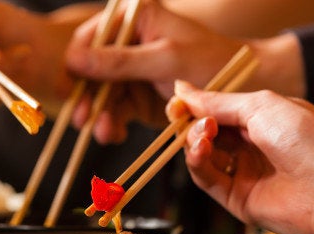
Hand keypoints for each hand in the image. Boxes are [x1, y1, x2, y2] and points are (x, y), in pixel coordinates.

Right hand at [65, 0, 243, 143]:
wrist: (244, 87)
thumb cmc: (210, 61)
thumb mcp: (165, 59)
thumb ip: (119, 61)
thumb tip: (73, 60)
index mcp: (134, 18)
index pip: (89, 39)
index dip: (76, 64)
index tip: (68, 89)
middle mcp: (127, 42)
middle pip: (90, 71)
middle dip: (87, 97)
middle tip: (81, 120)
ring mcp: (131, 71)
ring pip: (100, 95)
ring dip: (99, 115)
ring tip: (104, 133)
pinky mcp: (136, 95)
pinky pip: (115, 110)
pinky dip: (113, 123)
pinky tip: (115, 134)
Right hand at [168, 81, 313, 233]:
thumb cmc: (306, 137)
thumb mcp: (258, 105)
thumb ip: (217, 102)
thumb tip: (182, 89)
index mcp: (257, 121)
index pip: (213, 113)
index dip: (193, 108)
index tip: (176, 103)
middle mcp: (247, 147)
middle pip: (202, 135)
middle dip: (190, 124)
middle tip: (182, 116)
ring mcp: (241, 173)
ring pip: (200, 157)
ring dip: (193, 141)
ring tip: (203, 132)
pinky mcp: (235, 198)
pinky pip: (206, 179)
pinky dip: (197, 162)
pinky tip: (201, 149)